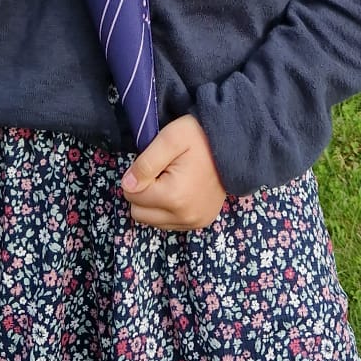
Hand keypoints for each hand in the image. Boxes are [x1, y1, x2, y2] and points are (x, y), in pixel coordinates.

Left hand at [121, 115, 227, 230]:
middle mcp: (184, 216)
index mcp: (174, 196)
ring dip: (154, 203)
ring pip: (151, 220)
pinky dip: (166, 209)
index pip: (131, 195)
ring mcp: (193, 222)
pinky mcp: (200, 223)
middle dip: (143, 192)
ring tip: (171, 181)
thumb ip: (145, 163)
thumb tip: (127, 186)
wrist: (233, 145)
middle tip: (161, 173)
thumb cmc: (200, 137)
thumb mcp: (170, 138)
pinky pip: (168, 224)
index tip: (155, 163)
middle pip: (139, 212)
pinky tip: (179, 191)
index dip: (138, 176)